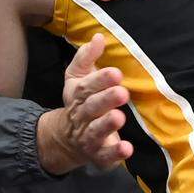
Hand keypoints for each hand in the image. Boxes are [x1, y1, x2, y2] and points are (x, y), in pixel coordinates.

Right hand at [37, 34, 132, 174]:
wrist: (66, 139)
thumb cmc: (80, 102)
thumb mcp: (78, 78)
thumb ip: (87, 57)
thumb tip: (99, 36)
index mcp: (76, 95)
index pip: (86, 86)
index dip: (100, 80)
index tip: (116, 73)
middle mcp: (81, 116)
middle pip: (91, 108)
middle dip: (105, 100)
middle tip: (121, 92)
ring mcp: (88, 137)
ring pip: (96, 131)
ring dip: (107, 125)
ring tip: (120, 117)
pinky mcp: (98, 155)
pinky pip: (105, 156)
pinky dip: (115, 154)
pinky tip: (127, 149)